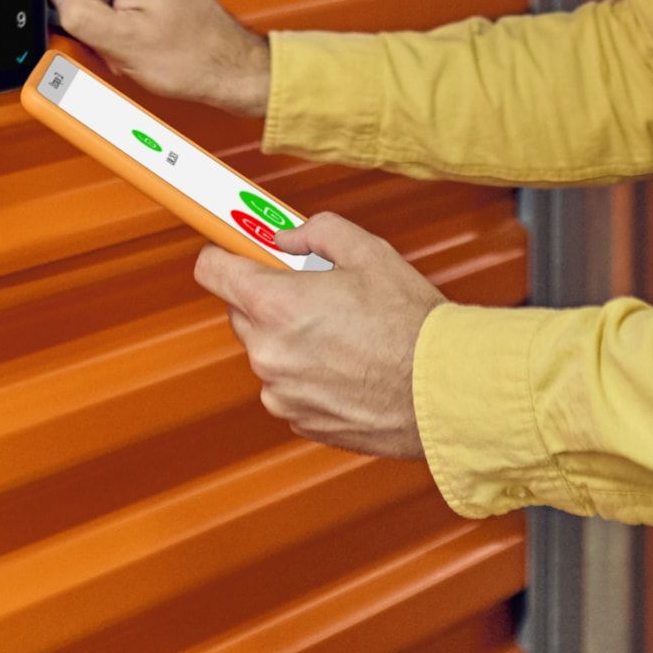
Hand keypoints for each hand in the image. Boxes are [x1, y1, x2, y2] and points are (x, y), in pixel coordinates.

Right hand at [47, 0, 272, 115]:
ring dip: (109, 18)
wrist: (228, 67)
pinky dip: (125, 16)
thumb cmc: (190, 59)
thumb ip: (81, 13)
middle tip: (112, 42)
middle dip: (92, 12)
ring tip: (130, 42)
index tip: (86, 25)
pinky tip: (139, 36)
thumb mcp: (121, 43)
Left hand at [197, 213, 446, 460]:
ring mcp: (280, 392)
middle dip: (269, 298)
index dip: (223, 254)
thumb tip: (288, 237)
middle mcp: (268, 352)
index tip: (235, 250)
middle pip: (241, 311)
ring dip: (291, 340)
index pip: (211, 271)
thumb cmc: (411, 327)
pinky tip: (347, 366)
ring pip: (267, 352)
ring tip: (343, 335)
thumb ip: (317, 232)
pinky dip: (307, 374)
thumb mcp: (368, 252)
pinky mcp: (297, 420)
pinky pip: (287, 386)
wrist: (441, 391)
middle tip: (311, 291)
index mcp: (276, 305)